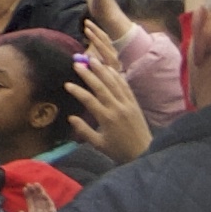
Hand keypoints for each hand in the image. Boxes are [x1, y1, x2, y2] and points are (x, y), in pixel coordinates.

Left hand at [13, 182, 58, 211]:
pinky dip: (46, 197)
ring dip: (39, 192)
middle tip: (28, 183)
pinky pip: (50, 204)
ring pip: (43, 201)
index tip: (24, 188)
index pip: (31, 205)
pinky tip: (41, 191)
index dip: (28, 196)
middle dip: (33, 192)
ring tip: (34, 184)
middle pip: (37, 201)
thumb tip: (21, 211)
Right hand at [70, 21, 153, 162]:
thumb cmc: (118, 150)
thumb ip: (84, 130)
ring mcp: (127, 104)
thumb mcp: (98, 144)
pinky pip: (125, 86)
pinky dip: (117, 76)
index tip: (67, 84)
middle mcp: (117, 108)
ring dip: (103, 70)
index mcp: (107, 119)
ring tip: (93, 59)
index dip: (77, 91)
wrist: (143, 152)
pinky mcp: (134, 103)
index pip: (89, 100)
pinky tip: (110, 69)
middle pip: (101, 87)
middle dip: (88, 74)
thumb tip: (71, 117)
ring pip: (114, 83)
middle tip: (77, 64)